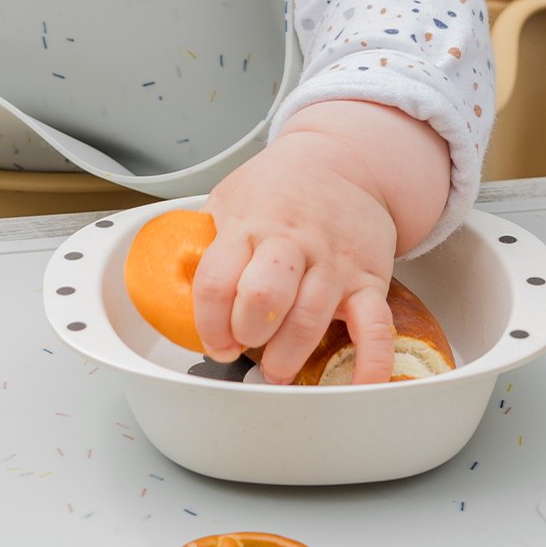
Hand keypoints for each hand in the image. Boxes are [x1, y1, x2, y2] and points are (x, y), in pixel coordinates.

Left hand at [193, 103, 449, 384]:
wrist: (345, 161)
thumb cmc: (280, 187)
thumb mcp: (230, 197)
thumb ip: (207, 241)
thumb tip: (169, 286)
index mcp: (248, 226)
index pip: (216, 282)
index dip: (208, 324)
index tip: (214, 343)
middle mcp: (292, 244)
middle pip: (263, 298)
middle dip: (247, 334)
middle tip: (246, 347)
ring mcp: (333, 264)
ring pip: (308, 319)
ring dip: (288, 357)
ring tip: (277, 369)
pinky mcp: (369, 280)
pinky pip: (375, 328)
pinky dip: (370, 363)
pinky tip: (359, 386)